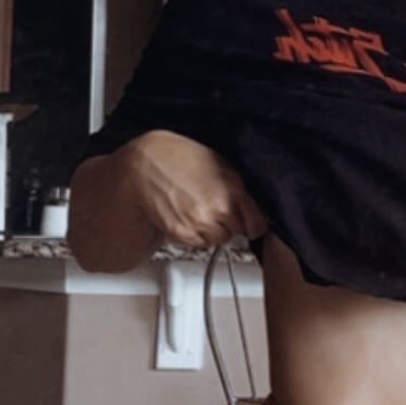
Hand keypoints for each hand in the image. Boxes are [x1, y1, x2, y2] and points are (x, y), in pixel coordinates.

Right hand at [122, 131, 268, 249]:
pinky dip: (195, 236)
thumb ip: (243, 189)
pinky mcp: (182, 233)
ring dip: (212, 231)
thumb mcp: (222, 164)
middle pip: (238, 233)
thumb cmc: (182, 159)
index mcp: (234, 188)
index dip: (254, 223)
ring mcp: (200, 222)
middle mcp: (220, 207)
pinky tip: (187, 217)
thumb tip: (259, 208)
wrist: (146, 164)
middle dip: (231, 223)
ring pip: (218, 240)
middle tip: (215, 208)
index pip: (259, 224)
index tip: (250, 223)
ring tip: (199, 210)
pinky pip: (199, 245)